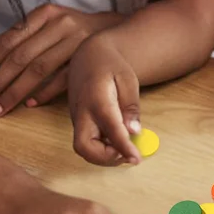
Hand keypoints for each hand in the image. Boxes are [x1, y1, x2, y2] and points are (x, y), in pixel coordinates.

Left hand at [0, 6, 122, 116]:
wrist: (112, 31)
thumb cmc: (69, 30)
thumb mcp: (42, 25)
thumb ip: (11, 39)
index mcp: (45, 14)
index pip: (10, 40)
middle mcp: (60, 25)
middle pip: (22, 56)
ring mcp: (76, 42)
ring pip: (39, 69)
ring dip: (15, 92)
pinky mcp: (89, 60)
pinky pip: (63, 79)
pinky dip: (45, 93)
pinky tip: (29, 105)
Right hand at [68, 37, 143, 165]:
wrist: (89, 54)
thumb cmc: (111, 65)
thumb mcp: (127, 79)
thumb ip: (131, 106)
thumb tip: (134, 132)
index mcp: (97, 98)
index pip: (110, 129)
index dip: (124, 148)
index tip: (137, 159)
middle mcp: (82, 111)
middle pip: (83, 146)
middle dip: (105, 159)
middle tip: (127, 154)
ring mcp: (76, 117)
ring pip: (82, 148)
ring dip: (103, 155)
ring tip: (124, 146)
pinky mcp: (77, 121)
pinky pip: (85, 141)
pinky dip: (100, 148)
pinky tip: (116, 139)